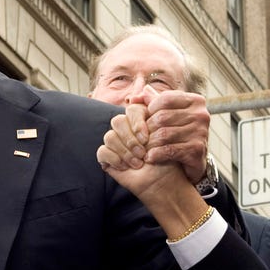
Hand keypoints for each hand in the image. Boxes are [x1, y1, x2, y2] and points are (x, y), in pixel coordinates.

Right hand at [97, 107, 205, 233]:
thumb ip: (158, 110)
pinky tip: (126, 167)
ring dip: (125, 151)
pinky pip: (102, 151)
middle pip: (117, 121)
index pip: (130, 109)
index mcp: (139, 121)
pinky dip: (114, 159)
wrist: (164, 181)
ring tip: (138, 163)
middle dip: (130, 139)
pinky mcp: (108, 158)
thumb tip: (146, 88)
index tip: (146, 137)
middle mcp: (126, 130)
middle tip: (142, 153)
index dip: (136, 122)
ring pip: (109, 136)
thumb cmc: (167, 158)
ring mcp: (116, 144)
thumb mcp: (166, 132)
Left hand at [137, 88, 210, 183]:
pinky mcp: (197, 149)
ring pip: (164, 134)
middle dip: (148, 128)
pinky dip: (156, 154)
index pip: (165, 98)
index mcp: (195, 101)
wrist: (195, 159)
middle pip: (162, 117)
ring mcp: (201, 132)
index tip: (144, 120)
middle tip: (140, 137)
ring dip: (149, 143)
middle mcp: (201, 114)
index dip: (151, 109)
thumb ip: (152, 103)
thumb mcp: (168, 114)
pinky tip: (150, 157)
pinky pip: (169, 149)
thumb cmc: (179, 132)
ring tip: (142, 148)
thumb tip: (133, 98)